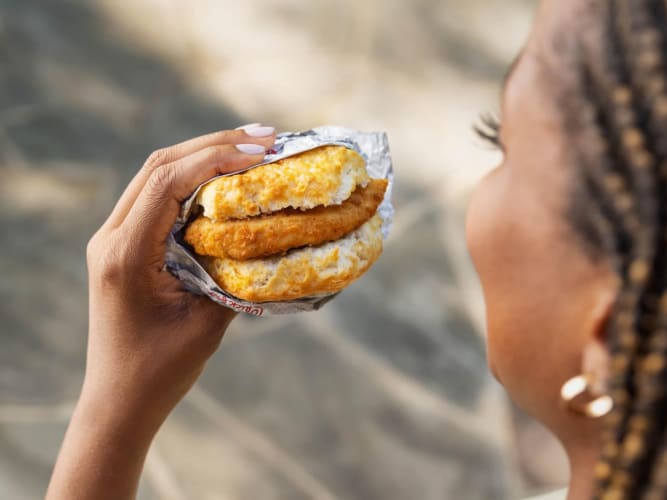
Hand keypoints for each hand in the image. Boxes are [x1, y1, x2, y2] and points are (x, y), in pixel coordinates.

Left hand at [47, 125, 275, 499]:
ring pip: (157, 175)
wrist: (119, 400)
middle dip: (215, 144)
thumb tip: (274, 237)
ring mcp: (114, 238)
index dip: (217, 158)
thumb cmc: (161, 370)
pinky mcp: (125, 245)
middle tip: (266, 137)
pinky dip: (194, 179)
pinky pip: (158, 196)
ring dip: (205, 154)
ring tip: (253, 145)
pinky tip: (226, 176)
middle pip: (160, 166)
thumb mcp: (208, 323)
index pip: (167, 183)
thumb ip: (237, 276)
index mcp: (125, 254)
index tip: (262, 152)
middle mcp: (112, 237)